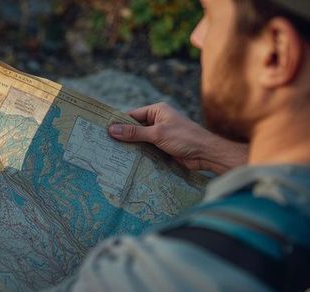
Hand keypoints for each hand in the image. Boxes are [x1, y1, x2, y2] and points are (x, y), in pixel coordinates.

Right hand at [108, 102, 247, 174]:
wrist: (206, 154)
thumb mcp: (157, 133)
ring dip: (131, 147)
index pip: (133, 115)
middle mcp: (158, 121)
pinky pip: (147, 150)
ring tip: (112, 154)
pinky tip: (127, 161)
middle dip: (123, 136)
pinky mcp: (163, 148)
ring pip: (140, 140)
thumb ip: (134, 133)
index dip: (119, 123)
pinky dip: (139, 154)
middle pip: (135, 128)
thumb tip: (112, 129)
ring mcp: (160, 135)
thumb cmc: (184, 138)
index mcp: (157, 111)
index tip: (103, 130)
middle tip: (104, 144)